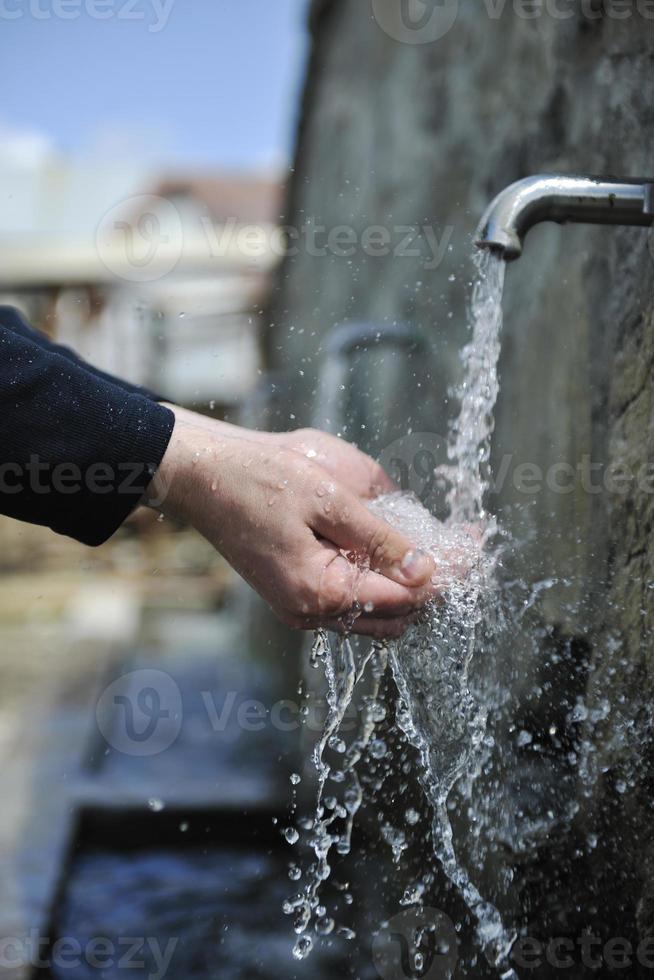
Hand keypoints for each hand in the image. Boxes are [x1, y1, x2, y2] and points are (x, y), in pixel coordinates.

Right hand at [153, 408, 436, 637]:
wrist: (201, 475)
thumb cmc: (260, 478)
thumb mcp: (329, 499)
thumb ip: (383, 539)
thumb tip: (430, 571)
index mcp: (321, 593)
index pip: (408, 597)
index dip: (448, 572)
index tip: (478, 542)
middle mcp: (311, 614)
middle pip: (397, 616)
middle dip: (434, 583)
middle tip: (461, 542)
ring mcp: (300, 608)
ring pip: (377, 614)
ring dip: (407, 584)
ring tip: (432, 542)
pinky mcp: (294, 595)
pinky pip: (351, 601)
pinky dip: (378, 580)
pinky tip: (389, 547)